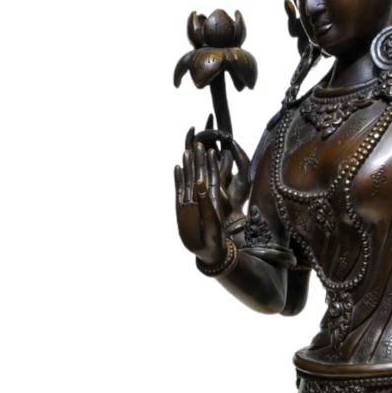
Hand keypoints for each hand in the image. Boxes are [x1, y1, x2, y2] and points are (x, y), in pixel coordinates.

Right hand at [174, 126, 227, 264]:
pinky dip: (179, 179)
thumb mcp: (212, 217)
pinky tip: (177, 168)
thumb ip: (205, 200)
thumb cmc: (214, 237)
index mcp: (213, 197)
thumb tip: (200, 181)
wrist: (207, 251)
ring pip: (190, 179)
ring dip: (189, 166)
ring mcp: (192, 200)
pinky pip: (180, 190)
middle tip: (197, 141)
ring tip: (187, 151)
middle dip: (198, 158)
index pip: (211, 174)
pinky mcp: (183, 206)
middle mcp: (203, 196)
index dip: (210, 161)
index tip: (209, 147)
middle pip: (200, 173)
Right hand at [194, 112, 251, 216]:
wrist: (231, 214)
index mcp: (220, 164)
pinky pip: (190, 167)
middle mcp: (210, 167)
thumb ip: (240, 155)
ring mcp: (202, 174)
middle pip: (203, 147)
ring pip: (195, 155)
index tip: (211, 117)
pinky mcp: (197, 182)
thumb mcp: (244, 173)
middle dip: (202, 133)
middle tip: (201, 121)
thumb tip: (231, 140)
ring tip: (194, 131)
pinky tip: (188, 148)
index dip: (213, 131)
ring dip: (194, 143)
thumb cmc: (238, 197)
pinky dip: (188, 156)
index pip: (214, 143)